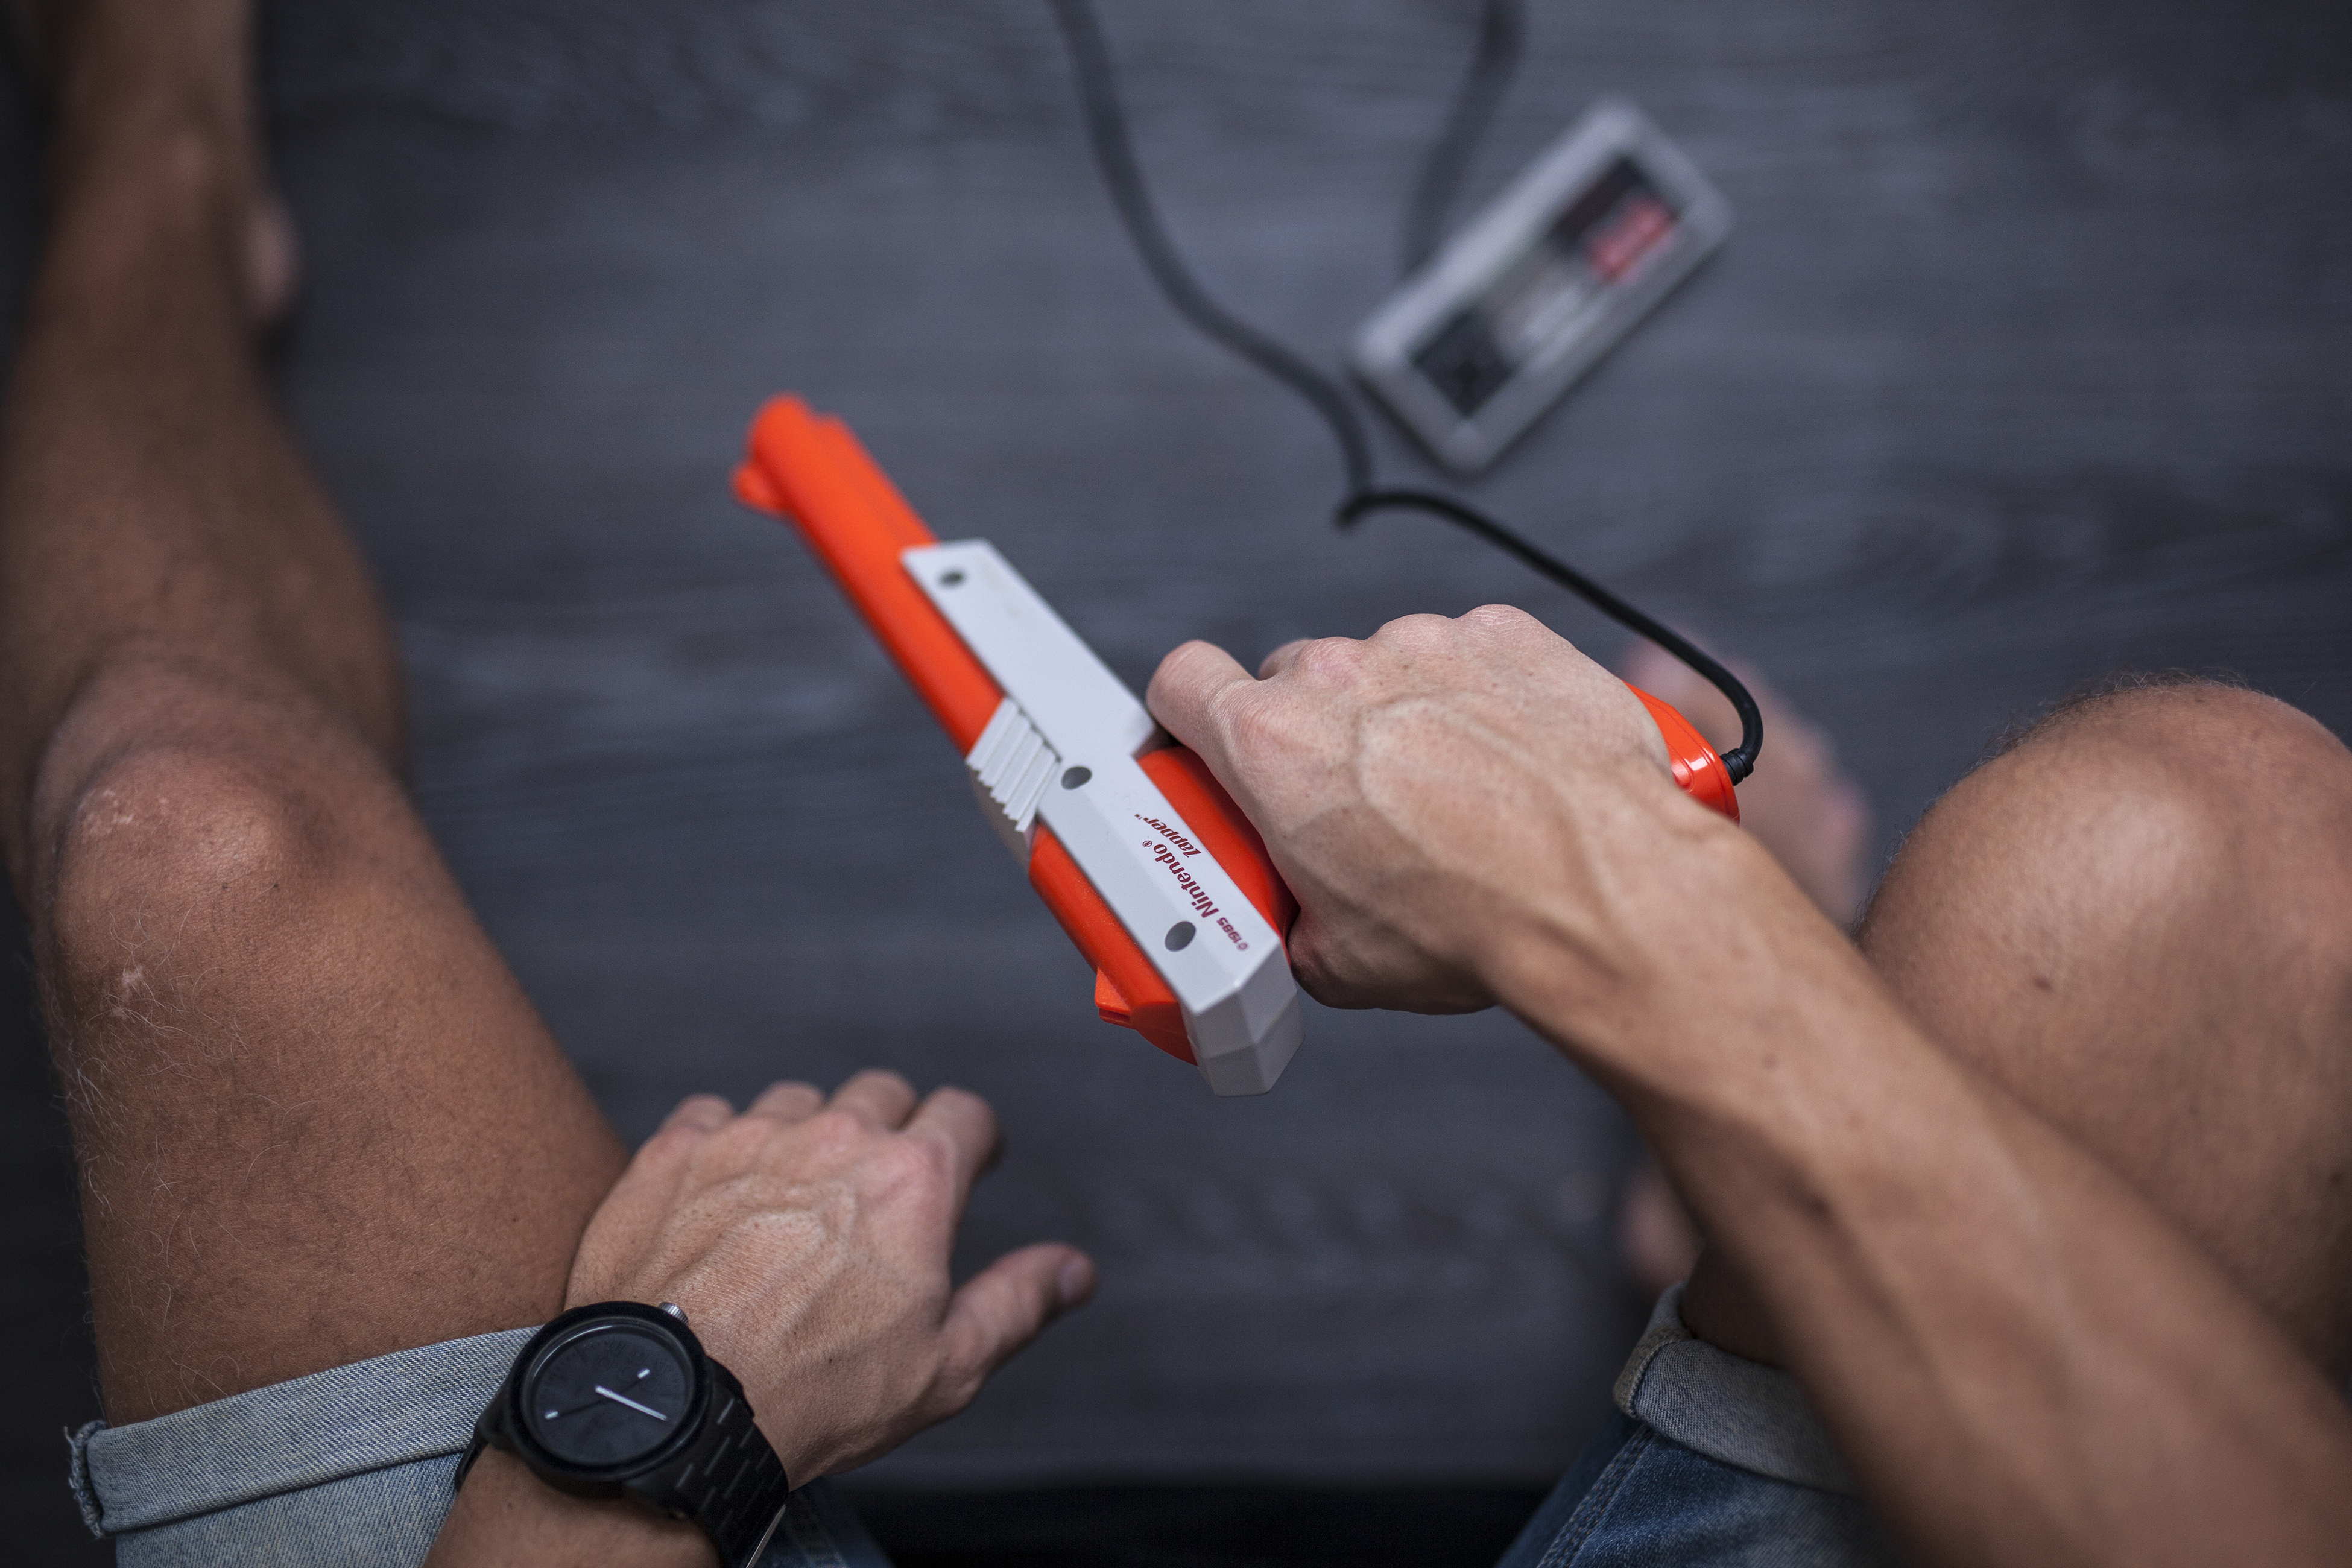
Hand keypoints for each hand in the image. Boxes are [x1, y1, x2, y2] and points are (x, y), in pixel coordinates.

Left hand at [562, 1071, 1094, 1483]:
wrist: (673, 1409)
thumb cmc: (812, 1396)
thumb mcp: (947, 1367)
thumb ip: (1017, 1301)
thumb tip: (1073, 1270)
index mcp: (914, 1180)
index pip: (966, 1113)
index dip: (973, 1140)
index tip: (968, 1162)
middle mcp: (835, 1137)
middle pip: (883, 1093)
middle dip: (892, 1130)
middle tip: (877, 1195)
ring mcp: (749, 1136)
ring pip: (797, 1101)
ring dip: (806, 1137)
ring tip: (793, 1204)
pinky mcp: (675, 1151)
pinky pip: (711, 1114)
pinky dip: (722, 1144)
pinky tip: (721, 1199)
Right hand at [1146, 605, 1699, 1012]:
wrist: (1601, 891)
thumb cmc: (1475, 921)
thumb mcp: (1338, 962)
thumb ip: (1288, 922)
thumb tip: (1298, 929)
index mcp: (1271, 746)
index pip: (1180, 682)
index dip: (1186, 717)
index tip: (1206, 749)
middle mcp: (1341, 675)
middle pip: (1290, 680)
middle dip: (1309, 736)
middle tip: (1346, 806)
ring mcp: (1427, 645)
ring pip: (1385, 667)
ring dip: (1400, 716)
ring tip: (1450, 795)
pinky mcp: (1507, 637)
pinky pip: (1468, 655)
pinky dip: (1478, 697)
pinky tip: (1507, 761)